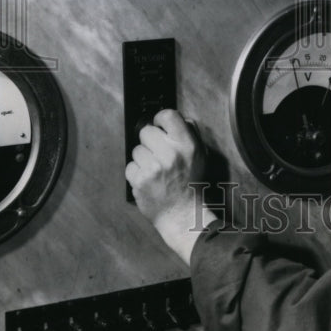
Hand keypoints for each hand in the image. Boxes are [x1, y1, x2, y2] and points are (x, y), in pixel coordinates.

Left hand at [125, 109, 216, 263]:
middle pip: (146, 132)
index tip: (159, 125)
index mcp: (186, 145)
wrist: (183, 214)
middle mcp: (170, 154)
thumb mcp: (200, 155)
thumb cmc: (191, 184)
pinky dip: (136, 173)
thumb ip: (190, 134)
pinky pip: (130, 167)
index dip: (160, 119)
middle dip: (150, 141)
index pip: (167, 115)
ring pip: (136, 150)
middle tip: (157, 153)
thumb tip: (178, 119)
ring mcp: (153, 168)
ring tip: (154, 169)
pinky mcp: (139, 181)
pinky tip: (147, 179)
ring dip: (143, 158)